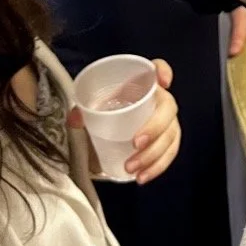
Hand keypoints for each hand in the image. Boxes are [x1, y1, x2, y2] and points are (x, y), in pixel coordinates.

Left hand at [67, 58, 180, 184]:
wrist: (112, 129)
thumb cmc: (106, 110)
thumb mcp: (94, 108)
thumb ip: (83, 110)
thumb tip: (75, 118)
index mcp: (143, 84)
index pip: (158, 68)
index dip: (164, 70)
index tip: (162, 81)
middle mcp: (160, 100)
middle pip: (168, 109)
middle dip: (155, 127)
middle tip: (135, 143)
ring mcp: (167, 122)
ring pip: (170, 135)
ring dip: (153, 154)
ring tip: (132, 169)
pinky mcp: (168, 142)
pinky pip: (170, 154)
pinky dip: (157, 167)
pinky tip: (142, 177)